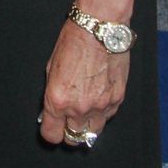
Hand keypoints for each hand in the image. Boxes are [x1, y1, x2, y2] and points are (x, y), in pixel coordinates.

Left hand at [38, 20, 128, 145]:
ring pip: (93, 133)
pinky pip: (108, 117)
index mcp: (57, 100)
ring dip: (86, 126)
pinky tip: (97, 99)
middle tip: (67, 121)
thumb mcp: (51, 68)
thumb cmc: (73, 42)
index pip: (52, 134)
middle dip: (68, 131)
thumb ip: (51, 94)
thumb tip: (51, 109)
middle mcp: (79, 107)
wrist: (100, 28)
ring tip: (83, 112)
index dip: (50, 132)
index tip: (50, 127)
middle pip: (73, 139)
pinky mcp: (117, 99)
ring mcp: (101, 106)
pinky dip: (102, 113)